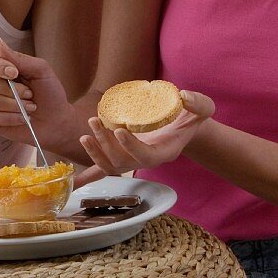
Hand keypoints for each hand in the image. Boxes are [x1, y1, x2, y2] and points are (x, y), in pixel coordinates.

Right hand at [0, 38, 77, 152]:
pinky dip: (10, 118)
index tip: (14, 72)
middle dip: (14, 90)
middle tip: (30, 93)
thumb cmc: (49, 92)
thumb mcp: (40, 70)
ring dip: (15, 104)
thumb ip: (18, 57)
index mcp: (1, 66)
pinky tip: (22, 118)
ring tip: (29, 106)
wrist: (57, 119)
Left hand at [76, 90, 213, 181]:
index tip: (120, 130)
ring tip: (87, 132)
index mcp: (164, 151)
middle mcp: (145, 159)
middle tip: (94, 122)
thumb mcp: (203, 108)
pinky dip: (88, 176)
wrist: (182, 126)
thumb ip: (198, 103)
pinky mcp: (122, 156)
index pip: (146, 156)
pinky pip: (103, 170)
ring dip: (95, 152)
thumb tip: (184, 96)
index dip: (132, 146)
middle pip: (123, 162)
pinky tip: (73, 181)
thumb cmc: (191, 117)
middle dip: (106, 144)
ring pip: (110, 166)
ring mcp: (132, 160)